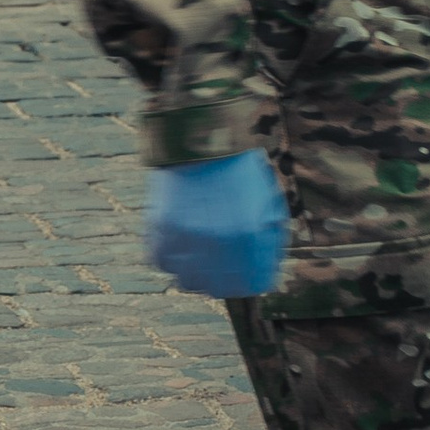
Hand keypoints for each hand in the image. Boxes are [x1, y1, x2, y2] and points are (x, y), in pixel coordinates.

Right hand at [143, 151, 288, 300]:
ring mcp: (186, 240)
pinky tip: (178, 239)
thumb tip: (265, 273)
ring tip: (199, 249)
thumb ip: (269, 242)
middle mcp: (218, 246)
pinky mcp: (161, 231)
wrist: (202, 140)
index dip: (253, 279)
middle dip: (224, 278)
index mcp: (250, 238)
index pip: (254, 285)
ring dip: (195, 271)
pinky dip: (169, 255)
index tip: (248, 272)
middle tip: (222, 261)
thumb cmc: (240, 172)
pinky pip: (161, 262)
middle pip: (219, 289)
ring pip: (189, 281)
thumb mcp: (268, 204)